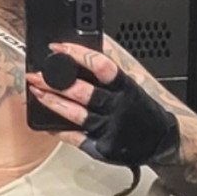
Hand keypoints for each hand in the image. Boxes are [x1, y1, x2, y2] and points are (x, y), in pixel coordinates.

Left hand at [27, 44, 179, 192]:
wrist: (161, 141)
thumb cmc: (143, 111)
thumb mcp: (132, 85)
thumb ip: (110, 70)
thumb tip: (86, 48)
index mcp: (125, 87)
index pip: (101, 65)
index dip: (78, 54)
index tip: (58, 47)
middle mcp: (117, 107)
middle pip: (82, 92)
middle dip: (55, 82)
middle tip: (36, 74)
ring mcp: (109, 129)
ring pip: (76, 115)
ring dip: (53, 103)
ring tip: (37, 93)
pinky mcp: (103, 148)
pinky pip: (76, 139)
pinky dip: (59, 131)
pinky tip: (45, 124)